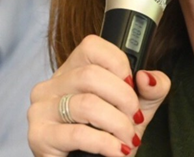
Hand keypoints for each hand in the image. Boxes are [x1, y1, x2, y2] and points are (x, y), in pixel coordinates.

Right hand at [28, 35, 170, 156]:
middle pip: (91, 76)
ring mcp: (42, 107)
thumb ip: (154, 86)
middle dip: (123, 98)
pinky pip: (77, 133)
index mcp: (76, 66)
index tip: (133, 85)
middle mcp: (54, 82)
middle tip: (135, 117)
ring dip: (117, 124)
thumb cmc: (116, 128)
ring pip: (86, 104)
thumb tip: (146, 76)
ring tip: (128, 137)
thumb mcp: (142, 103)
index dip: (118, 64)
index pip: (92, 46)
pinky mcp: (39, 135)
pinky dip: (105, 143)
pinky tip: (117, 150)